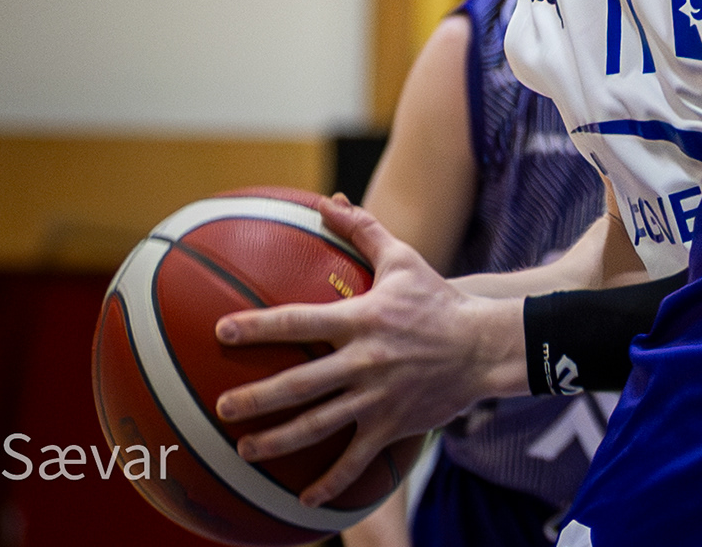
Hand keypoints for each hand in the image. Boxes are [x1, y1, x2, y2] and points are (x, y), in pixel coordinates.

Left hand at [211, 198, 521, 509]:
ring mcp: (376, 397)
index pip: (299, 321)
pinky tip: (304, 500)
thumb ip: (362, 231)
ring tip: (243, 451)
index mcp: (361, 318)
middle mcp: (363, 360)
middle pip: (299, 384)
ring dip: (277, 442)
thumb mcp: (401, 258)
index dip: (259, 326)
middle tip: (221, 407)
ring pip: (318, 426)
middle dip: (255, 398)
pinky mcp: (391, 426)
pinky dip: (330, 483)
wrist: (481, 344)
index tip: (221, 331)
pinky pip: (355, 461)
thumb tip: (328, 201)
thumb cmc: (436, 297)